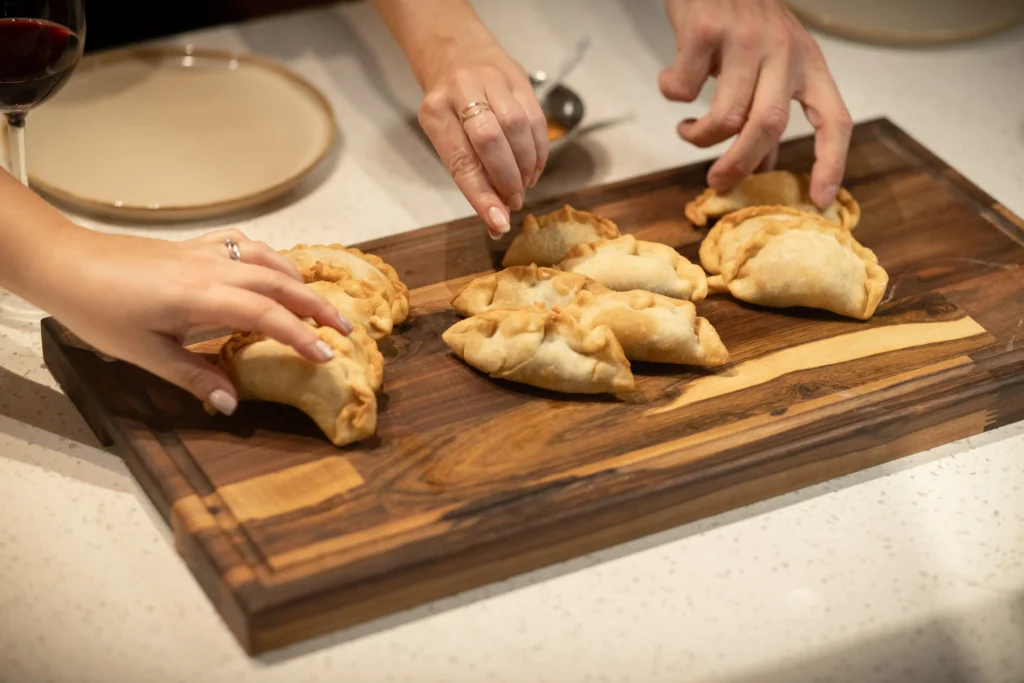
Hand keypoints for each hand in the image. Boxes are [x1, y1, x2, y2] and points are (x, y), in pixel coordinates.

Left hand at [36, 228, 352, 415]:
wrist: (66, 264)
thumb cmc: (99, 309)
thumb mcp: (145, 354)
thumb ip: (194, 377)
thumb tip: (232, 405)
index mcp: (201, 296)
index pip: (266, 314)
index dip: (300, 336)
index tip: (326, 356)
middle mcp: (210, 269)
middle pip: (279, 282)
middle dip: (316, 306)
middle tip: (345, 330)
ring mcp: (203, 253)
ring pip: (266, 260)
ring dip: (298, 280)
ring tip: (319, 302)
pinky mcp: (193, 247)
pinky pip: (242, 245)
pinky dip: (268, 256)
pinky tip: (274, 268)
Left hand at [417, 39, 548, 238]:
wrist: (455, 50)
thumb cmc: (448, 105)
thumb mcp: (445, 135)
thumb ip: (470, 175)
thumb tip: (497, 222)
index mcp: (435, 112)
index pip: (461, 161)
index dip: (482, 195)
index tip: (499, 223)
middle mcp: (461, 91)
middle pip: (491, 140)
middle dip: (507, 179)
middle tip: (514, 201)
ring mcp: (492, 80)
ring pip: (518, 127)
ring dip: (526, 165)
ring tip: (525, 184)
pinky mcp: (517, 77)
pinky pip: (535, 118)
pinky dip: (539, 149)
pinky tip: (535, 166)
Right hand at [659, 0, 852, 207]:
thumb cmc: (740, 19)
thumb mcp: (770, 61)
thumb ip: (767, 110)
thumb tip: (761, 168)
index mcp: (807, 63)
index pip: (834, 118)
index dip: (832, 162)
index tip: (820, 199)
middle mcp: (782, 51)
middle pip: (768, 126)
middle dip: (739, 164)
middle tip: (716, 182)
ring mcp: (744, 40)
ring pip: (725, 116)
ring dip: (698, 137)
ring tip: (686, 131)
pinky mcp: (704, 33)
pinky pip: (683, 90)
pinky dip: (671, 96)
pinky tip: (671, 83)